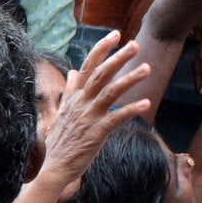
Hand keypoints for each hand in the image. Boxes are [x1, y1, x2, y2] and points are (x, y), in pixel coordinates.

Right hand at [37, 32, 154, 199]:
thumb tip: (73, 72)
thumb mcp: (62, 112)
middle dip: (118, 58)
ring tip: (146, 68)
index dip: (101, 49)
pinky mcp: (97, 133)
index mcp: (74, 98)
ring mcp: (88, 118)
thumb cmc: (60, 142)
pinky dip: (131, 110)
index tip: (116, 34)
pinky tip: (146, 104)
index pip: (87, 66)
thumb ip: (70, 91)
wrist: (55, 168)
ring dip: (129, 79)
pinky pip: (116, 118)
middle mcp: (81, 104)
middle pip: (100, 75)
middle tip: (135, 45)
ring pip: (110, 92)